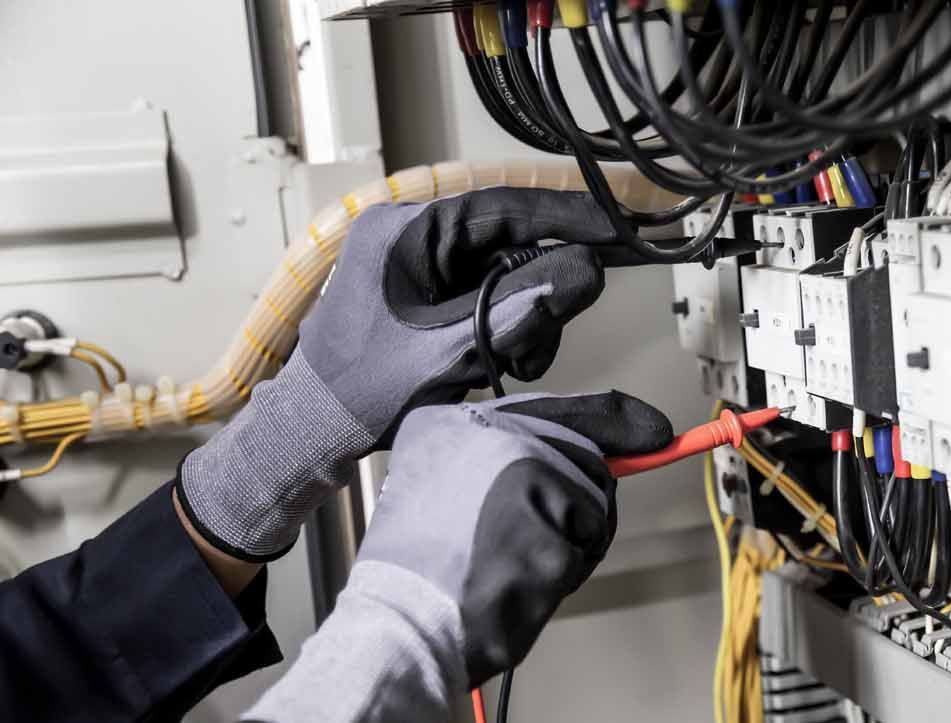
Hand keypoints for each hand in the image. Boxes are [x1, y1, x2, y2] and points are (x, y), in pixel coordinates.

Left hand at [179, 188, 617, 560]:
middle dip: (538, 295)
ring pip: (505, 275)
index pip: (503, 207)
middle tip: (541, 343)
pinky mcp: (423, 292)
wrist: (313, 429)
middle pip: (510, 245)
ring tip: (514, 364)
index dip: (565, 216)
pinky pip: (485, 295)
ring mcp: (417, 264)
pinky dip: (505, 327)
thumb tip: (589, 270)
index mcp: (406, 230)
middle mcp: (412, 234)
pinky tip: (499, 362)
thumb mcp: (453, 346)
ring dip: (524, 320)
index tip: (614, 226)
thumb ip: (522, 307)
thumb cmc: (365, 388)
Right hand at [241, 392, 671, 722]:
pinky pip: (587, 543)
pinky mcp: (544, 523)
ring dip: (571, 541)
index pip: (555, 407)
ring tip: (513, 563)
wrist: (403, 622)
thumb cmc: (423, 568)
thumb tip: (596, 458)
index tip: (653, 431)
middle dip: (581, 505)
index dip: (615, 419)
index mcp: (454, 421)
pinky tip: (521, 580)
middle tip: (532, 542)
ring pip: (593, 501)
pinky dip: (565, 570)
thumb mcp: (443, 484)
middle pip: (585, 457)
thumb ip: (507, 459)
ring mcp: (520, 477)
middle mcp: (487, 434)